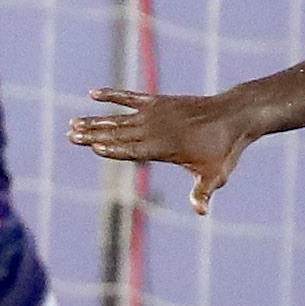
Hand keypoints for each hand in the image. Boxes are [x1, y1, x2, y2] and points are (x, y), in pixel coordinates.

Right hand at [71, 89, 252, 214]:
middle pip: (118, 133)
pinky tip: (92, 94)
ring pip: (118, 117)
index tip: (92, 146)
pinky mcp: (158, 101)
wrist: (234, 115)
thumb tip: (200, 212)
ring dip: (95, 120)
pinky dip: (112, 95)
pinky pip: (129, 97)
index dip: (112, 148)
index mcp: (165, 148)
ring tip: (73, 123)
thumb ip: (202, 191)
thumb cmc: (224, 149)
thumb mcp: (215, 174)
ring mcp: (155, 113)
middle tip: (70, 135)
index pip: (132, 150)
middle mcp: (156, 128)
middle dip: (94, 134)